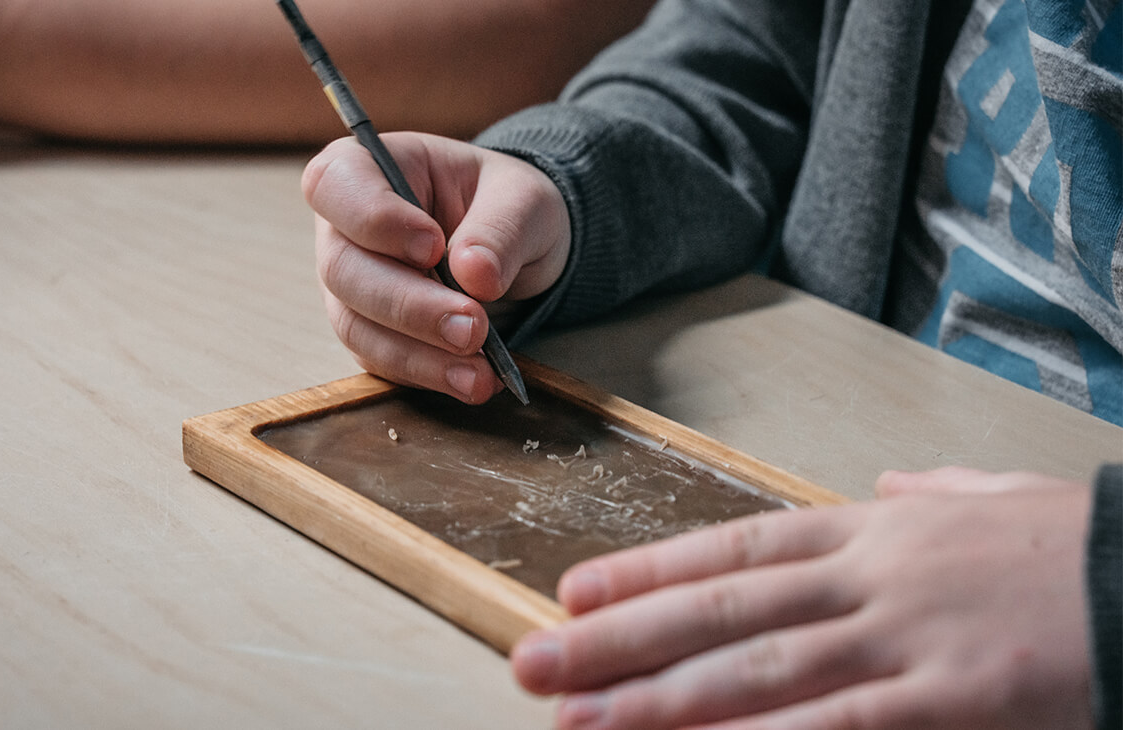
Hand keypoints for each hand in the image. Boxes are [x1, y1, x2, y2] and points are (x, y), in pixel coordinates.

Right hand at [303, 132, 569, 402]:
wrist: (516, 251)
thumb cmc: (507, 206)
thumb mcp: (524, 200)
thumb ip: (501, 229)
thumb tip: (474, 275)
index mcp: (367, 169)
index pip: (336, 186)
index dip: (375, 219)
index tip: (432, 247)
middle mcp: (343, 230)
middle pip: (344, 270)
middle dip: (409, 306)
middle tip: (473, 327)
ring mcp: (350, 286)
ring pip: (357, 326)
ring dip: (418, 355)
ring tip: (478, 372)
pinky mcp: (370, 332)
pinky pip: (381, 360)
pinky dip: (428, 375)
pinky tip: (473, 380)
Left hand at [511, 467, 1093, 728]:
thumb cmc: (1070, 544)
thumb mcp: (989, 498)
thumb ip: (928, 491)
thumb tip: (888, 480)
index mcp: (871, 526)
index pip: (732, 545)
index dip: (646, 570)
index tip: (572, 591)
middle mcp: (868, 573)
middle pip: (720, 606)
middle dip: (619, 639)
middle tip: (537, 661)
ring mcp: (905, 633)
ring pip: (757, 666)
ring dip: (661, 699)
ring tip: (582, 719)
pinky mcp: (952, 692)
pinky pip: (838, 723)